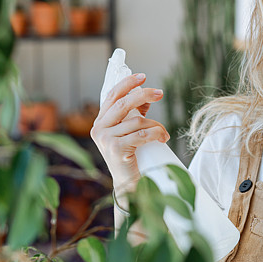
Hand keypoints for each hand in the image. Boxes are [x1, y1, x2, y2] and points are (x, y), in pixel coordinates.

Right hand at [90, 73, 169, 195]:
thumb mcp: (131, 132)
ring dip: (156, 125)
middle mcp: (99, 129)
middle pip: (123, 104)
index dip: (127, 84)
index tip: (142, 76)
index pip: (111, 96)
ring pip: (137, 121)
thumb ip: (135, 114)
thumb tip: (147, 95)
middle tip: (160, 93)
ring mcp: (106, 140)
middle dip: (143, 95)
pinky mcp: (116, 149)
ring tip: (164, 133)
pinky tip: (163, 138)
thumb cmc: (132, 158)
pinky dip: (157, 134)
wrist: (129, 185)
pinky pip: (142, 134)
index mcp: (100, 122)